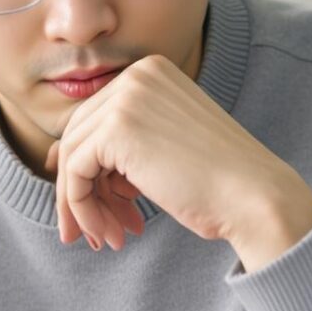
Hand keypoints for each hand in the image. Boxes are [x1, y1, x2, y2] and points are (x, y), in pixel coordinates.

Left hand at [45, 54, 311, 271]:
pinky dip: (83, 208)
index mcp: (152, 72)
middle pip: (80, 136)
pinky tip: (111, 233)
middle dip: (85, 190)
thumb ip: (119, 145)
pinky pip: (74, 172)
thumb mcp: (162, 149)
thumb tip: (57, 159)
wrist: (254, 196)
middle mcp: (136, 75)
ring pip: (72, 157)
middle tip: (100, 232)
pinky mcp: (115, 128)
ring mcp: (125, 98)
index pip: (97, 120)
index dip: (93, 169)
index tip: (104, 209)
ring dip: (84, 205)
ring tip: (108, 238)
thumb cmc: (220, 182)